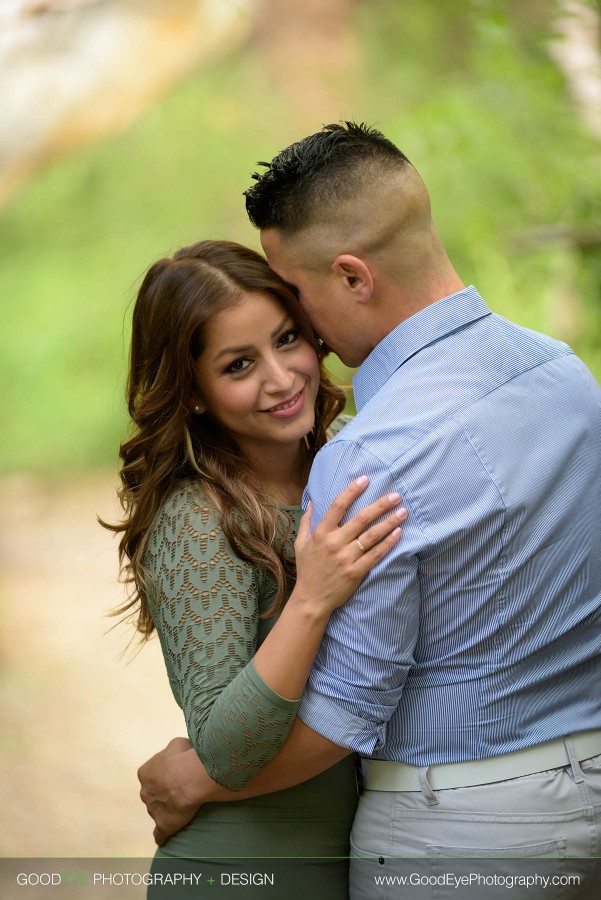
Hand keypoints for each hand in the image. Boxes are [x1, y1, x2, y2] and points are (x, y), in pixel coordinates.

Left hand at [138, 737, 209, 845]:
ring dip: (166, 809)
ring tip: (183, 807)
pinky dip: (161, 835)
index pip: (150, 775)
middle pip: (152, 794)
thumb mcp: (177, 744)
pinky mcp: (163, 825)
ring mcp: (152, 810)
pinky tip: (165, 837)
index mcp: (145, 773)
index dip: (163, 775)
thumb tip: (178, 753)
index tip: (175, 774)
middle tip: (180, 789)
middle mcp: (145, 792)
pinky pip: (159, 833)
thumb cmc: (182, 758)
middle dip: (162, 793)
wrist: (189, 778)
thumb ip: (172, 751)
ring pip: (157, 811)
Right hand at [293, 476, 406, 615]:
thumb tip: (311, 501)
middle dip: (380, 505)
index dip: (352, 491)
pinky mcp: (356, 572)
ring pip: (372, 535)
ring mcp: (346, 558)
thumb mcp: (300, 544)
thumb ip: (306, 521)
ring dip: (389, 522)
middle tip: (396, 496)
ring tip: (403, 512)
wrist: (311, 599)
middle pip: (361, 518)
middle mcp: (334, 543)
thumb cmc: (307, 569)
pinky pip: (376, 555)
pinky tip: (398, 534)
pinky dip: (388, 543)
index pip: (338, 506)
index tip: (366, 479)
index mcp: (321, 533)